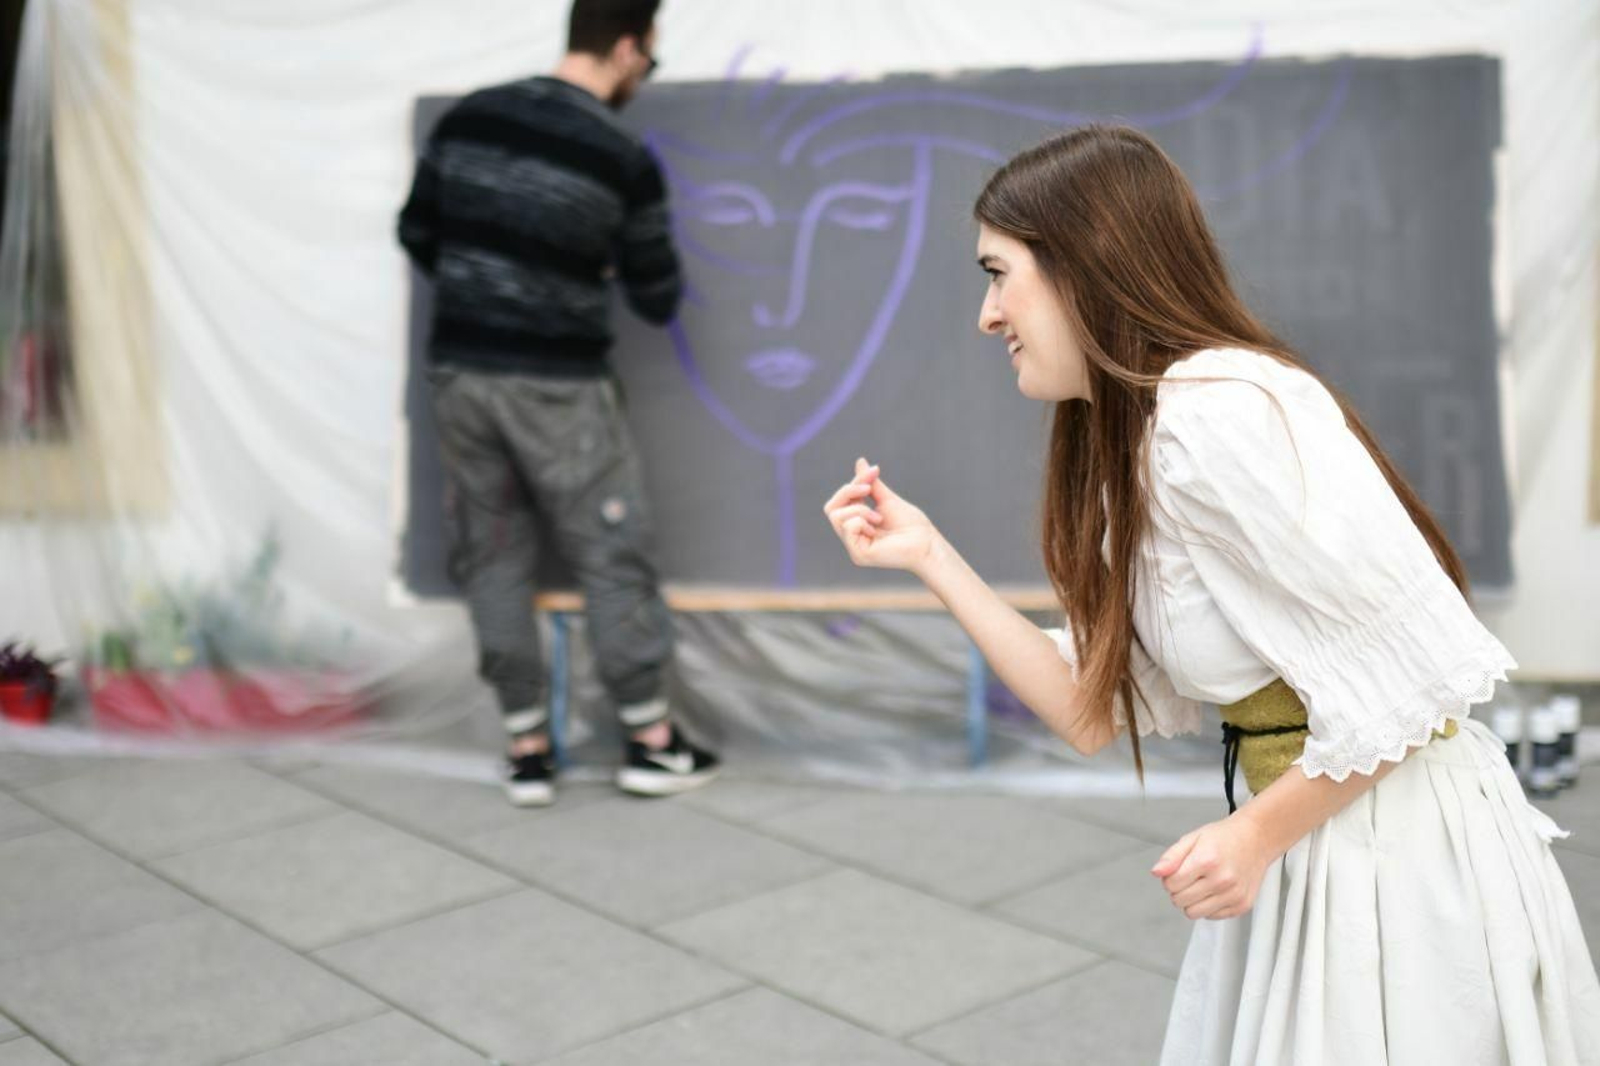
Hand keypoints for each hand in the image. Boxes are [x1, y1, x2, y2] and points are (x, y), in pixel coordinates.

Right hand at [823, 457, 939, 573]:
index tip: (874, 471)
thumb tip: (860, 462)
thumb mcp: (886, 499)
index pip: (840, 502)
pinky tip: (876, 528)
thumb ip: (870, 483)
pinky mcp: (859, 555)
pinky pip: (848, 527)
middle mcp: (853, 538)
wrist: (927, 542)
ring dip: (859, 509)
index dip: (853, 484)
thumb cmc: (911, 525)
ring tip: (878, 517)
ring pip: (837, 517)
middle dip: (848, 492)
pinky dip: (861, 521)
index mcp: (857, 526)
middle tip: (868, 489)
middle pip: (831, 509)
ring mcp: (855, 548)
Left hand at [1151, 814, 1272, 920]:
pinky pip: (1212, 917)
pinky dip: (1208, 907)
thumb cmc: (1224, 838)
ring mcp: (1233, 895)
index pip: (1170, 884)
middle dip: (1178, 890)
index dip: (1169, 878)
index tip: (1179, 871)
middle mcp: (1222, 880)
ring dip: (1191, 902)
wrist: (1256, 840)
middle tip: (1190, 877)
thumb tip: (1157, 872)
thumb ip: (1171, 857)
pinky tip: (1215, 890)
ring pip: (1194, 913)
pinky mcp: (1242, 906)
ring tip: (1201, 885)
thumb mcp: (1193, 838)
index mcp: (1206, 860)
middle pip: (1180, 900)